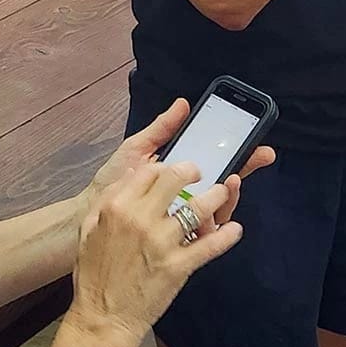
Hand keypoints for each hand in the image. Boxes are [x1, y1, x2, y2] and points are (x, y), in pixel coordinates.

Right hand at [68, 147, 253, 342]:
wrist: (102, 317)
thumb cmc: (93, 275)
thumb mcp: (89, 229)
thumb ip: (108, 200)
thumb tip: (131, 176)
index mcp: (117, 207)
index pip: (149, 171)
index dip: (165, 167)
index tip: (173, 172)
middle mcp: (140, 218)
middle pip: (176, 178)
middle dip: (193, 172)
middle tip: (199, 175)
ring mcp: (162, 242)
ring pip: (199, 208)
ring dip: (216, 197)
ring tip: (223, 193)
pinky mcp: (178, 265)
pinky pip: (210, 244)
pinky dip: (227, 235)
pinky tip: (234, 230)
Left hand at [88, 105, 274, 222]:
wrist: (86, 217)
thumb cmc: (110, 183)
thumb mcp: (135, 152)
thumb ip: (160, 130)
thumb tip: (183, 104)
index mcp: (180, 175)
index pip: (218, 164)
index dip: (242, 155)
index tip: (259, 147)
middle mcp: (187, 196)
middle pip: (225, 187)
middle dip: (240, 176)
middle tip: (237, 172)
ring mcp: (184, 219)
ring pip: (219, 210)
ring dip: (227, 199)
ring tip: (224, 186)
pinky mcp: (177, 241)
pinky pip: (203, 236)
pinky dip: (212, 227)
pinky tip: (211, 221)